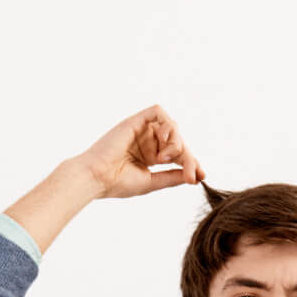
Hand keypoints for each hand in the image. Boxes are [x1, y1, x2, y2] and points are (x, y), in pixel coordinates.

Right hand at [73, 104, 204, 199]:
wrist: (97, 178)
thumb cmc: (117, 183)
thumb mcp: (152, 182)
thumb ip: (172, 176)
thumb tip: (195, 176)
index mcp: (149, 157)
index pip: (177, 156)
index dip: (191, 164)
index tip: (200, 177)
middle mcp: (147, 142)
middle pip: (178, 141)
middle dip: (187, 157)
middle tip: (191, 175)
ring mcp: (141, 131)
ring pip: (171, 127)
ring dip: (176, 142)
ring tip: (165, 158)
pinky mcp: (135, 121)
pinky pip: (158, 112)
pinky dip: (166, 124)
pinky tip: (162, 140)